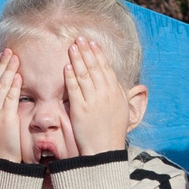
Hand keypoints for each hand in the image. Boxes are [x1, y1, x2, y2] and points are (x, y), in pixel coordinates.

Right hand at [0, 49, 30, 163]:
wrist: (0, 158)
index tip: (1, 58)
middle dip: (1, 64)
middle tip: (9, 51)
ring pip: (1, 85)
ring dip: (8, 69)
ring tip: (14, 58)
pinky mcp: (4, 117)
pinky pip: (10, 97)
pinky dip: (14, 85)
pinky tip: (18, 75)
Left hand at [64, 35, 133, 155]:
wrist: (105, 149)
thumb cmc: (114, 130)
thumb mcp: (122, 107)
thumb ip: (119, 91)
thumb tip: (116, 78)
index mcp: (115, 92)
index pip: (106, 67)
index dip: (98, 53)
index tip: (92, 43)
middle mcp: (105, 94)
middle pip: (94, 67)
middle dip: (86, 51)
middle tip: (79, 39)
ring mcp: (92, 101)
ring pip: (84, 75)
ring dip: (77, 59)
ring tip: (72, 47)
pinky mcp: (80, 109)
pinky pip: (74, 90)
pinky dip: (70, 77)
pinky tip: (66, 67)